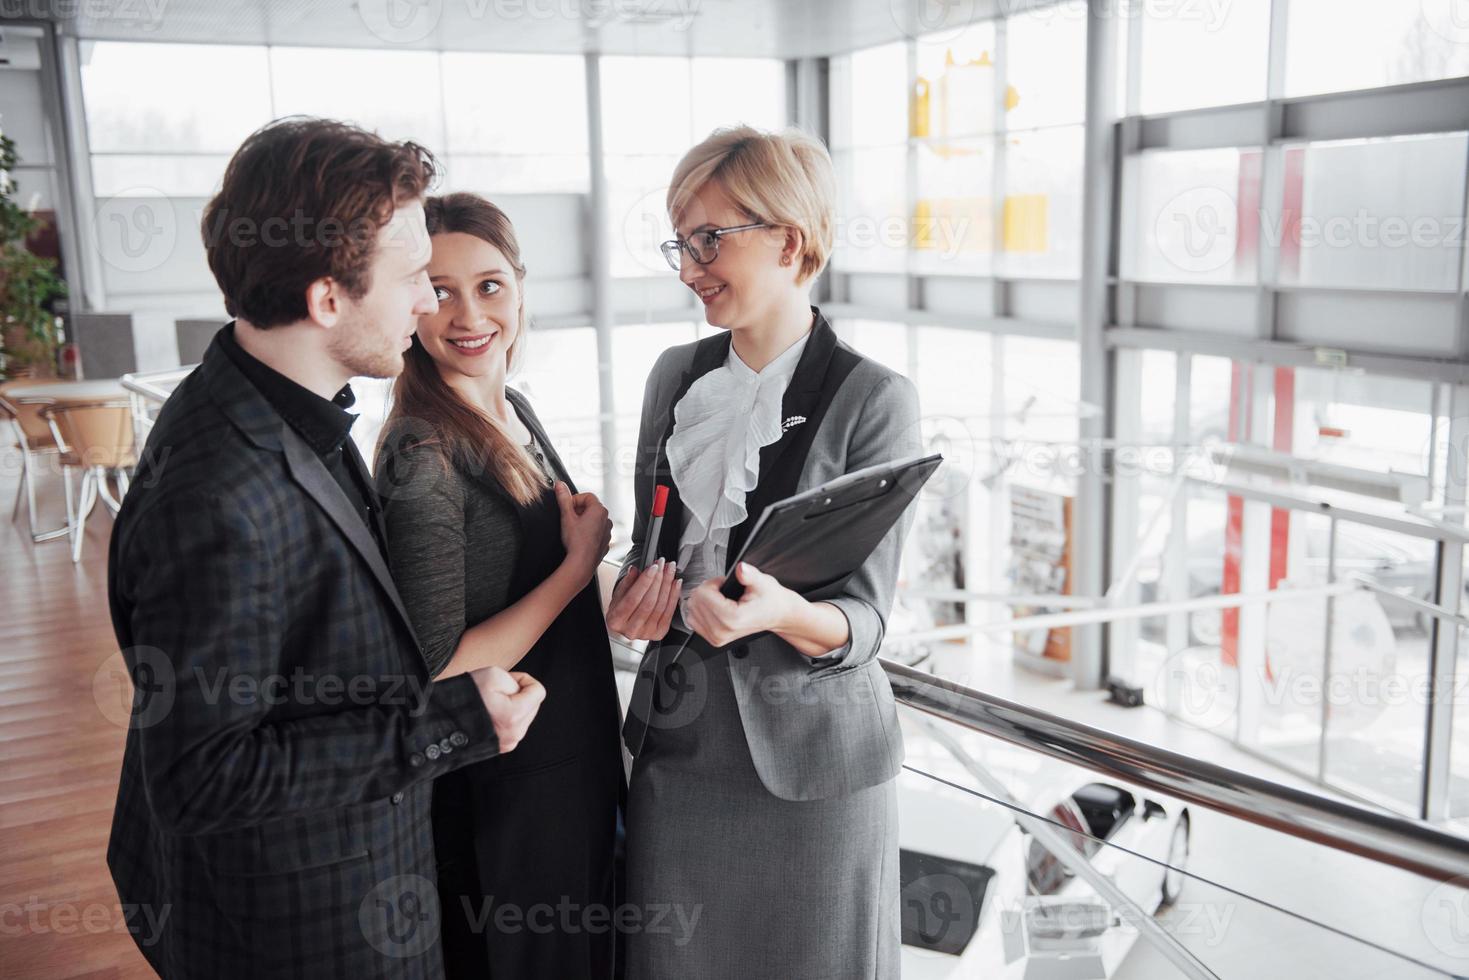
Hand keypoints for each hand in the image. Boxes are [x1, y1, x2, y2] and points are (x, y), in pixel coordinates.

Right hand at [470, 666, 545, 753]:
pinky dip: (507, 717)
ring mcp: (509, 742)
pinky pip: (515, 726)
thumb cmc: (467, 695)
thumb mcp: (494, 675)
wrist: (443, 720)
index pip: (539, 691)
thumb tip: (524, 693)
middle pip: (534, 704)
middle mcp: (515, 733)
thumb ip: (517, 682)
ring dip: (513, 705)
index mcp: (514, 716)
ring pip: (525, 715)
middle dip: (519, 694)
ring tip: (491, 703)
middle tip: (496, 692)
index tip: (507, 680)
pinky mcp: (503, 746)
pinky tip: (491, 714)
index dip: (524, 680)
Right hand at [555, 482, 610, 583]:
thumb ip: (563, 498)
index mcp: (599, 510)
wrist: (581, 563)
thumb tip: (560, 485)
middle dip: (578, 511)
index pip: (587, 496)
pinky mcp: (604, 543)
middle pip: (590, 508)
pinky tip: (579, 539)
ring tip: (573, 530)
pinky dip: (588, 533)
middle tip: (568, 519)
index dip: (574, 500)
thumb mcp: (567, 516)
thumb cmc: (576, 541)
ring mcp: (607, 532)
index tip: (567, 507)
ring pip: (593, 521)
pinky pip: (596, 533)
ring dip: (583, 522)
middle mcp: (606, 520)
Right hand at [606, 558, 680, 640]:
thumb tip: (635, 570)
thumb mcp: (619, 594)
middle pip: (649, 602)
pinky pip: (669, 611)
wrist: (627, 624)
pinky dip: (674, 595)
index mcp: (616, 620)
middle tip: (663, 565)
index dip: (644, 582)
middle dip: (658, 580)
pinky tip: (675, 583)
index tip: (653, 567)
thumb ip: (627, 582)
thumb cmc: (621, 609)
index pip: (632, 598)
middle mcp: (630, 630)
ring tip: (670, 570)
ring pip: (660, 606)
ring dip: (667, 585)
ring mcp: (646, 633)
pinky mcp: (659, 633)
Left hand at [684, 561, 798, 648]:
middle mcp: (722, 631)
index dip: (713, 582)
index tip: (724, 583)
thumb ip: (749, 574)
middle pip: (695, 601)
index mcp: (733, 619)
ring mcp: (717, 638)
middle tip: (723, 590)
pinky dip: (700, 610)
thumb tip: (741, 568)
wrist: (777, 615)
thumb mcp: (762, 582)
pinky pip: (693, 620)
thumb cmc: (770, 600)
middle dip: (707, 590)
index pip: (703, 595)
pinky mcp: (714, 639)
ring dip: (703, 599)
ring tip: (720, 598)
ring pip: (691, 610)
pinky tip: (714, 606)